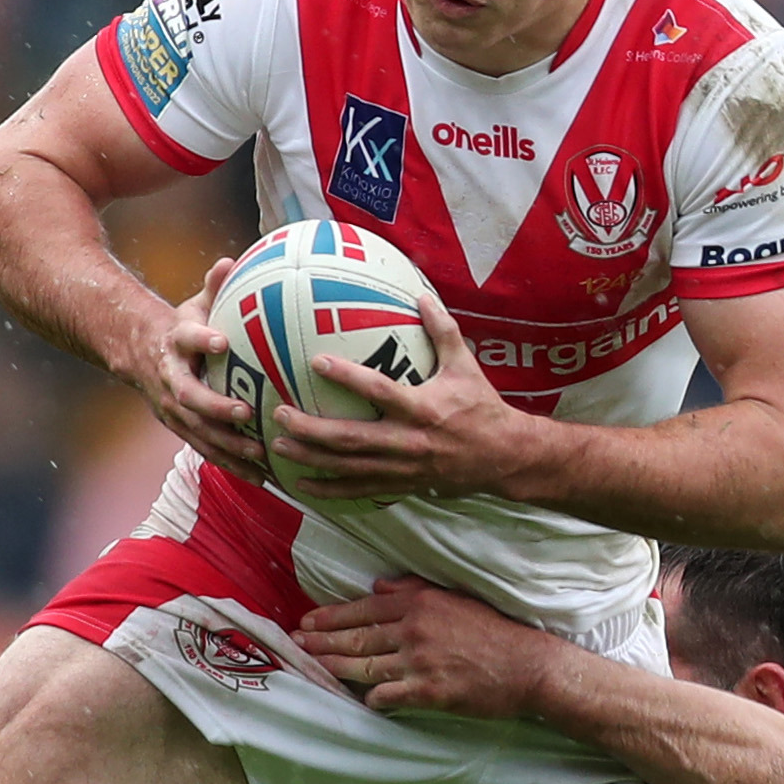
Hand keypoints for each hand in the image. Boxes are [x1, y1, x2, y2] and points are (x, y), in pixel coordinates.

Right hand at [140, 258, 271, 482]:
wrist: (137, 353)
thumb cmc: (183, 326)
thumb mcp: (195, 304)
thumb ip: (214, 286)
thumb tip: (231, 261)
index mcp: (175, 342)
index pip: (186, 339)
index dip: (201, 340)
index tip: (222, 342)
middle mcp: (169, 377)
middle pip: (188, 396)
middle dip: (215, 407)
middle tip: (246, 413)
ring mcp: (171, 407)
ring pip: (196, 429)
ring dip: (226, 444)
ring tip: (259, 454)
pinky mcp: (180, 427)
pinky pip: (206, 448)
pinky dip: (231, 463)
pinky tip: (262, 478)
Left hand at [264, 287, 542, 501]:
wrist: (503, 457)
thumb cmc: (482, 407)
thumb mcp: (466, 366)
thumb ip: (442, 331)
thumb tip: (421, 294)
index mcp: (422, 408)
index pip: (379, 391)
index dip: (347, 377)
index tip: (316, 361)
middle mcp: (408, 441)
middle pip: (351, 438)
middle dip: (312, 429)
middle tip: (281, 414)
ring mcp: (402, 467)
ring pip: (349, 466)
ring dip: (312, 457)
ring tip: (279, 446)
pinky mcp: (401, 484)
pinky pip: (360, 489)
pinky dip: (330, 488)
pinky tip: (301, 483)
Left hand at [298, 574, 562, 717]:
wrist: (529, 666)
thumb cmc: (496, 631)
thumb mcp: (456, 598)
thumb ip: (414, 590)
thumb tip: (377, 587)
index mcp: (421, 603)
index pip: (365, 608)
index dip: (332, 616)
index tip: (308, 620)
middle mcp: (415, 629)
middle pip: (357, 636)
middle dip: (322, 640)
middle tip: (296, 643)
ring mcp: (419, 662)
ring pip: (364, 666)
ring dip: (334, 667)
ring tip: (312, 667)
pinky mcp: (427, 692)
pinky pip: (387, 695)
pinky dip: (371, 697)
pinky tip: (359, 698)